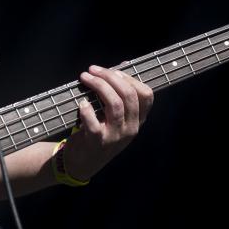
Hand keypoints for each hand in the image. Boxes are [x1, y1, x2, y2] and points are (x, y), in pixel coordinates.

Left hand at [62, 64, 153, 180]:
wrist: (82, 163)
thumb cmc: (98, 132)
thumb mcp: (115, 117)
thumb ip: (119, 94)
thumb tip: (123, 66)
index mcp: (137, 120)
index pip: (146, 95)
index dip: (130, 78)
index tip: (114, 70)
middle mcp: (131, 128)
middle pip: (128, 95)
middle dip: (110, 76)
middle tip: (93, 70)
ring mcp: (116, 137)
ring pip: (114, 104)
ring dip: (98, 86)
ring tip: (85, 78)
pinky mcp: (98, 143)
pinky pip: (94, 123)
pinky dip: (87, 110)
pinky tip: (81, 103)